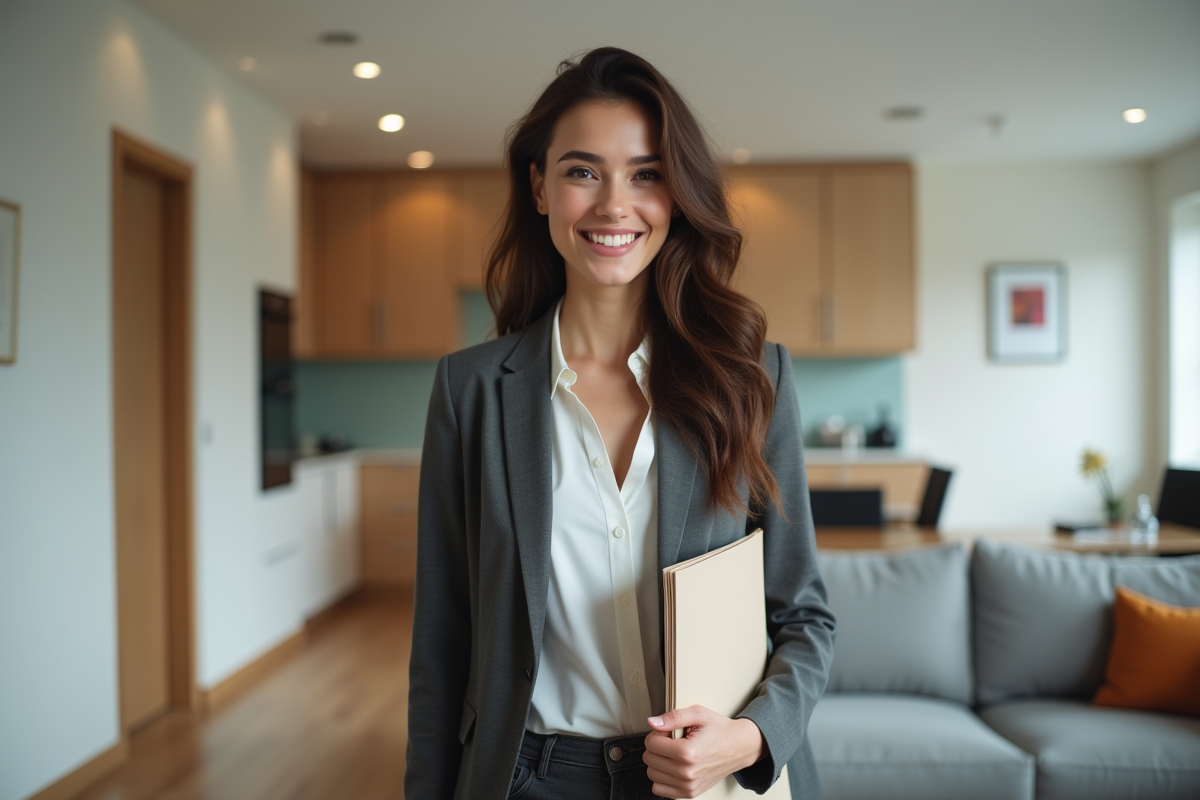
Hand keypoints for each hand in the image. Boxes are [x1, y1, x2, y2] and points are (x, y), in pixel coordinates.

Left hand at [642, 706, 764, 797]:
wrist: (740, 747)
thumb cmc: (721, 730)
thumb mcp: (698, 714)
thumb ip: (673, 717)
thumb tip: (652, 722)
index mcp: (687, 752)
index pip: (651, 744)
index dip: (657, 734)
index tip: (668, 732)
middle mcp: (687, 772)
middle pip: (649, 759)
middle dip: (657, 747)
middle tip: (672, 741)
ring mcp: (689, 785)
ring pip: (652, 775)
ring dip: (659, 762)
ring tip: (674, 754)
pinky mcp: (690, 793)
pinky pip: (660, 790)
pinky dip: (662, 778)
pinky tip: (673, 767)